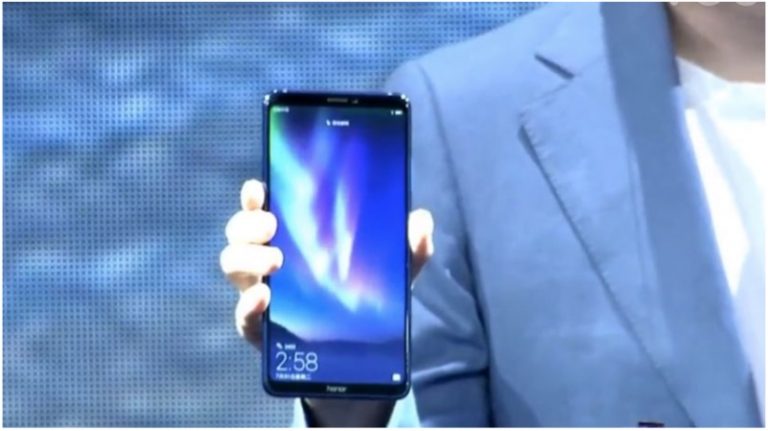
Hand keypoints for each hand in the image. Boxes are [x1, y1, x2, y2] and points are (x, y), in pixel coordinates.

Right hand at [220, 179, 433, 425]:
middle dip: (248, 223)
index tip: (259, 188)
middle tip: (273, 227)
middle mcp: (267, 259)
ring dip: (247, 256)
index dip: (254, 195)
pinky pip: (241, 314)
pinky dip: (246, 304)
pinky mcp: (259, 327)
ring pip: (231, 264)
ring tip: (277, 262)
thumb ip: (410, 246)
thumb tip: (421, 219)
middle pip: (238, 231)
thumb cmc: (368, 296)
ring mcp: (259, 291)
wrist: (361, 355)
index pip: (262, 207)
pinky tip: (264, 296)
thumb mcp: (394, 270)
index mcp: (291, 237)